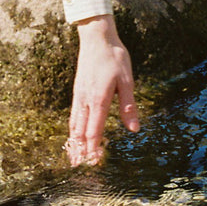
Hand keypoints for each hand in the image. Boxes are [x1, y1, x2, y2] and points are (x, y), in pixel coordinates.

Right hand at [66, 14, 138, 165]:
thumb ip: (128, 106)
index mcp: (99, 99)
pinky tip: (74, 135)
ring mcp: (79, 96)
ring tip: (74, 158)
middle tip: (80, 168)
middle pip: (81, 131)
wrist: (96, 38)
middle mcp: (85, 100)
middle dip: (81, 150)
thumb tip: (134, 128)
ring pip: (74, 124)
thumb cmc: (114, 57)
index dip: (94, 148)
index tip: (94, 162)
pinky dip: (72, 129)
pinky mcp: (77, 91)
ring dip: (74, 143)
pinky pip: (73, 115)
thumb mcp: (127, 80)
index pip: (94, 129)